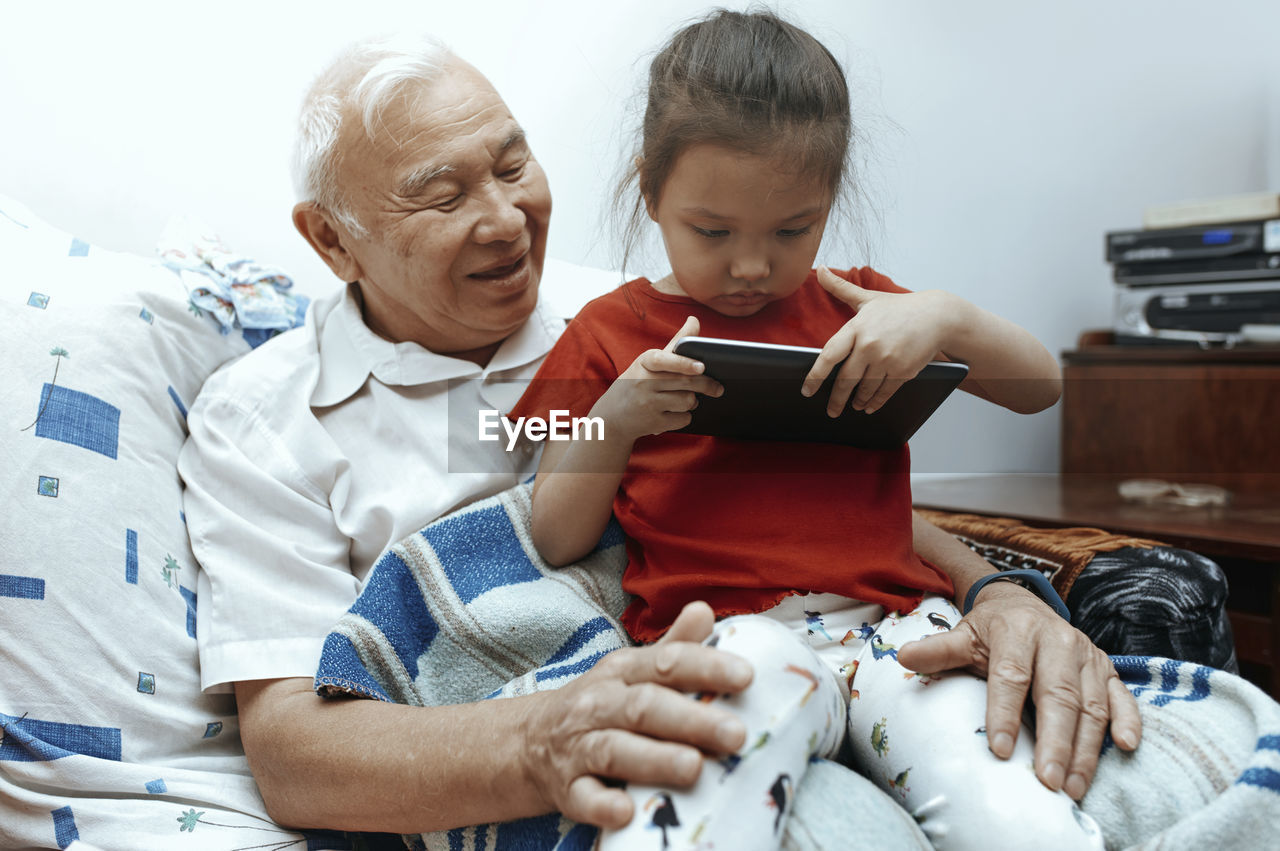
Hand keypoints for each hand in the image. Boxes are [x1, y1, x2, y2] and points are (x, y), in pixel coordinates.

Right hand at [519, 601, 751, 827]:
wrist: (529, 740)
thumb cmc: (601, 704)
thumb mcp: (631, 670)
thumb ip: (672, 646)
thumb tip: (705, 610)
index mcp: (622, 671)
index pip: (666, 663)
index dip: (706, 667)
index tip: (747, 677)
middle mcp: (599, 704)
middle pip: (645, 707)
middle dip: (691, 719)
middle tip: (736, 734)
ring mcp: (579, 746)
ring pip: (615, 749)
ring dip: (655, 758)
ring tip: (694, 768)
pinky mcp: (566, 788)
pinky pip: (583, 797)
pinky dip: (602, 804)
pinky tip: (627, 812)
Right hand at [593, 316, 722, 442]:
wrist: (612, 417)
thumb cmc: (637, 383)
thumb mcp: (650, 362)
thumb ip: (676, 343)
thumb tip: (694, 320)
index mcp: (644, 362)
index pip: (664, 360)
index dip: (683, 363)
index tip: (701, 367)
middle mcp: (643, 382)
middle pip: (685, 382)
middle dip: (706, 385)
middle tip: (718, 388)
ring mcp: (647, 404)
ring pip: (687, 401)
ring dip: (692, 402)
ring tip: (685, 399)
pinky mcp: (653, 423)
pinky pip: (683, 419)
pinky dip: (684, 417)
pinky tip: (674, 413)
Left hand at [801, 267, 952, 415]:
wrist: (937, 316)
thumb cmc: (899, 307)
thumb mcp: (868, 298)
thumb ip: (840, 288)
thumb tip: (820, 270)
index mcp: (857, 327)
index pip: (829, 356)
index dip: (815, 376)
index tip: (807, 390)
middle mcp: (869, 345)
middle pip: (845, 379)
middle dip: (836, 399)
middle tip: (831, 410)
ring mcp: (887, 360)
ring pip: (864, 389)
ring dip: (856, 401)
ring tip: (851, 406)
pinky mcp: (903, 371)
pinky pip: (883, 393)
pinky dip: (874, 402)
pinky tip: (868, 406)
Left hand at [895, 584, 1141, 800]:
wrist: (1022, 603)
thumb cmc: (990, 630)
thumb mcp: (963, 635)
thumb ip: (938, 650)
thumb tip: (903, 656)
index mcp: (1017, 632)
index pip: (1011, 676)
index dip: (1005, 713)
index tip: (1000, 750)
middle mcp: (1057, 641)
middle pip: (1058, 696)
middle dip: (1055, 742)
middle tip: (1048, 782)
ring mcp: (1087, 655)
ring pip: (1091, 704)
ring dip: (1086, 747)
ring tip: (1074, 786)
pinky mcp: (1106, 668)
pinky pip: (1122, 695)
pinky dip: (1128, 720)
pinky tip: (1126, 747)